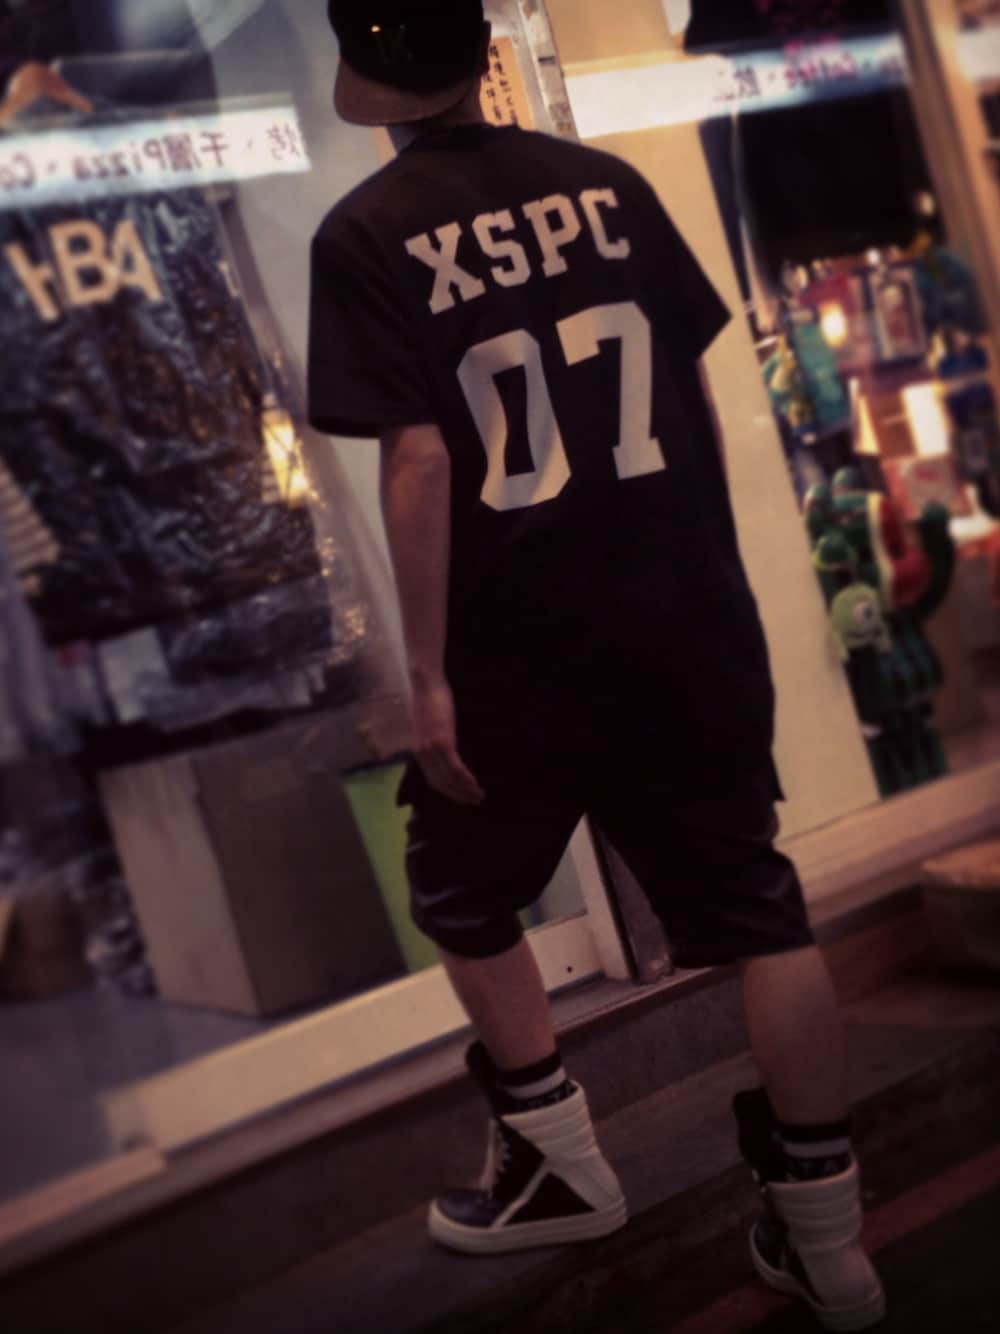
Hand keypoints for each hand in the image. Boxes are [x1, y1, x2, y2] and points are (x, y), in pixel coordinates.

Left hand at [411, 677, 484, 806]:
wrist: (426, 684)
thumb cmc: (431, 701)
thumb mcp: (432, 725)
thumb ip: (437, 741)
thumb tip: (450, 751)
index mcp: (419, 752)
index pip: (433, 781)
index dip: (448, 792)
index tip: (462, 799)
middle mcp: (423, 755)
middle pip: (441, 784)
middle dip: (459, 796)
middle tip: (475, 802)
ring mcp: (432, 749)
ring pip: (449, 778)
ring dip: (465, 790)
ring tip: (479, 795)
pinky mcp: (442, 742)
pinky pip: (455, 767)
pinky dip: (465, 778)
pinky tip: (475, 783)